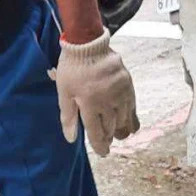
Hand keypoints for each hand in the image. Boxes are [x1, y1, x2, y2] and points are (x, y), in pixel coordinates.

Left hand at [50, 30, 138, 155]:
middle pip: (111, 126)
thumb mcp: (64, 92)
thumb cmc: (72, 68)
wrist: (87, 42)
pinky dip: (131, 116)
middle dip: (109, 137)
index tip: (103, 152)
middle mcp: (107, 100)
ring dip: (121, 129)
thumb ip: (68, 116)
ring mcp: (120, 92)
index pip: (97, 131)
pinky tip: (129, 122)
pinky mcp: (128, 84)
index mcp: (89, 103)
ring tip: (119, 135)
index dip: (100, 145)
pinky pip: (132, 105)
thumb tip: (72, 139)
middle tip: (108, 143)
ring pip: (124, 118)